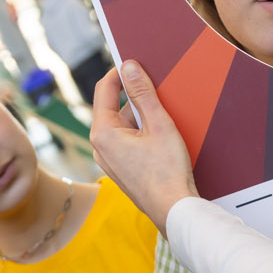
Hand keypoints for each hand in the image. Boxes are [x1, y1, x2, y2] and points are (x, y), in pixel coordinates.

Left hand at [89, 61, 198, 230]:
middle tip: (157, 88)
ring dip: (140, 117)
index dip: (120, 72)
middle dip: (134, 97)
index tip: (137, 62)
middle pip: (114, 108)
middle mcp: (100, 147)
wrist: (173, 210)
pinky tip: (161, 136)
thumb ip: (142, 93)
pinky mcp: (121, 170)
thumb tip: (129, 67)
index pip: (104, 89)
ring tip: (164, 116)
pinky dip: (141, 133)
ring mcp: (109, 161)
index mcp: (102, 133)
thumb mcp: (158, 124)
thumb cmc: (167, 170)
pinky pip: (127, 142)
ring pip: (122, 126)